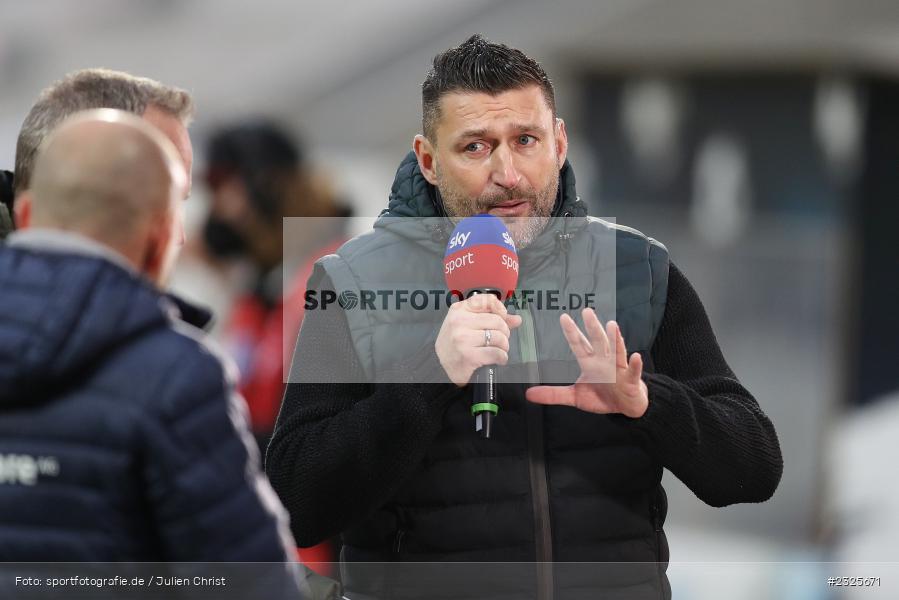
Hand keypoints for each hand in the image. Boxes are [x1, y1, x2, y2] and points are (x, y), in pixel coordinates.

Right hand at [435, 293, 521, 386]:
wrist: (442, 368)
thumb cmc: (457, 344)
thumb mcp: (468, 325)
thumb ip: (493, 319)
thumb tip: (517, 319)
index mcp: (459, 310)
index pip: (486, 300)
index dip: (500, 309)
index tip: (502, 317)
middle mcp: (459, 321)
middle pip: (497, 321)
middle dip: (504, 332)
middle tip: (499, 340)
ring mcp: (462, 339)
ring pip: (499, 337)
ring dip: (504, 346)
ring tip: (499, 350)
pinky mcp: (468, 355)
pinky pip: (496, 353)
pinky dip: (502, 357)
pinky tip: (498, 359)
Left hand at [525, 308, 648, 417]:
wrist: (626, 406)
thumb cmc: (601, 396)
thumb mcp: (575, 397)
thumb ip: (554, 394)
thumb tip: (529, 394)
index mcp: (590, 363)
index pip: (579, 345)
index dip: (572, 332)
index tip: (563, 317)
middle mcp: (604, 361)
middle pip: (597, 342)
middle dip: (592, 328)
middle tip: (586, 312)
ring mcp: (618, 369)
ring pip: (616, 351)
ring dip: (615, 339)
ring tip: (612, 326)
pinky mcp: (631, 381)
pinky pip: (634, 372)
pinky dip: (635, 365)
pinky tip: (636, 357)